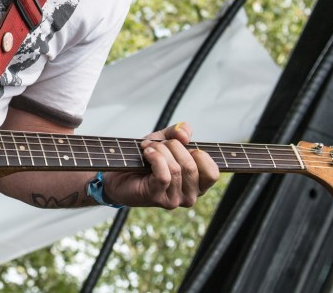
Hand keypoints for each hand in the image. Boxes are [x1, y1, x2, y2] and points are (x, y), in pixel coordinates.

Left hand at [103, 122, 218, 208]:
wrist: (119, 174)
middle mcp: (190, 196)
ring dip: (160, 151)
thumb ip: (179, 132)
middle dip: (173, 147)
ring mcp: (175, 200)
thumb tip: (185, 135)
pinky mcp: (158, 198)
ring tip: (148, 148)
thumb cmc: (146, 159)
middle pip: (191, 166)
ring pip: (176, 168)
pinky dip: (155, 158)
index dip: (199, 154)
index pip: (213, 172)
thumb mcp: (165, 139)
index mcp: (198, 184)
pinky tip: (147, 153)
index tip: (183, 146)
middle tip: (158, 144)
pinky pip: (164, 175)